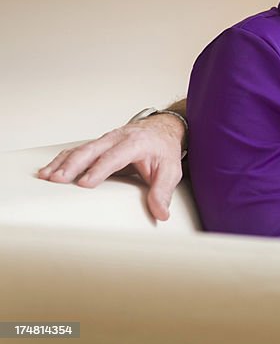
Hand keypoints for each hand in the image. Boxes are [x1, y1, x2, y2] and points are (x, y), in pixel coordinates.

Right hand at [37, 112, 185, 220]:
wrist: (163, 129)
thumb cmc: (164, 150)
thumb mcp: (171, 171)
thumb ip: (163, 192)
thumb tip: (161, 214)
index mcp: (136, 143)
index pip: (115, 156)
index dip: (99, 169)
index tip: (84, 183)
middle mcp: (117, 138)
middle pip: (92, 150)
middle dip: (73, 165)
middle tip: (57, 180)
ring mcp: (105, 140)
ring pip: (80, 149)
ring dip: (62, 162)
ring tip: (46, 177)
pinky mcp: (98, 145)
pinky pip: (76, 151)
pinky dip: (61, 160)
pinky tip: (48, 171)